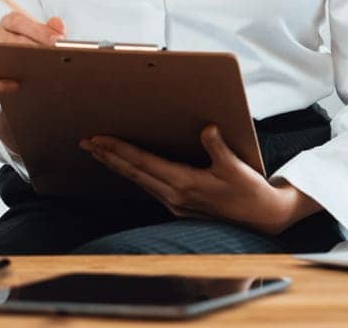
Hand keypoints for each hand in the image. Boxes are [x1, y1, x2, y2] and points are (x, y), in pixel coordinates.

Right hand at [0, 11, 65, 153]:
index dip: (38, 28)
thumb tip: (59, 24)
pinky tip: (16, 88)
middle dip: (33, 42)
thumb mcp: (47, 48)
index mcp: (11, 25)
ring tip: (37, 68)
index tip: (59, 39)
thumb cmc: (39, 63)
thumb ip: (52, 35)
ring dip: (15, 59)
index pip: (18, 20)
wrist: (27, 92)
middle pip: (8, 35)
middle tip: (56, 52)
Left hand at [81, 125, 322, 235]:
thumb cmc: (249, 191)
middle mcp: (175, 196)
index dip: (119, 150)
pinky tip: (126, 167)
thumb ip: (218, 147)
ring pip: (138, 181)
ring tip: (98, 152)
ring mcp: (175, 203)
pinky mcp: (180, 206)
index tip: (99, 139)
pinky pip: (149, 186)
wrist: (262, 218)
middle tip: (85, 142)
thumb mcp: (235, 166)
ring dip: (117, 165)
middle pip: (133, 173)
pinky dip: (133, 173)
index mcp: (185, 184)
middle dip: (107, 157)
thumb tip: (206, 128)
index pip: (143, 163)